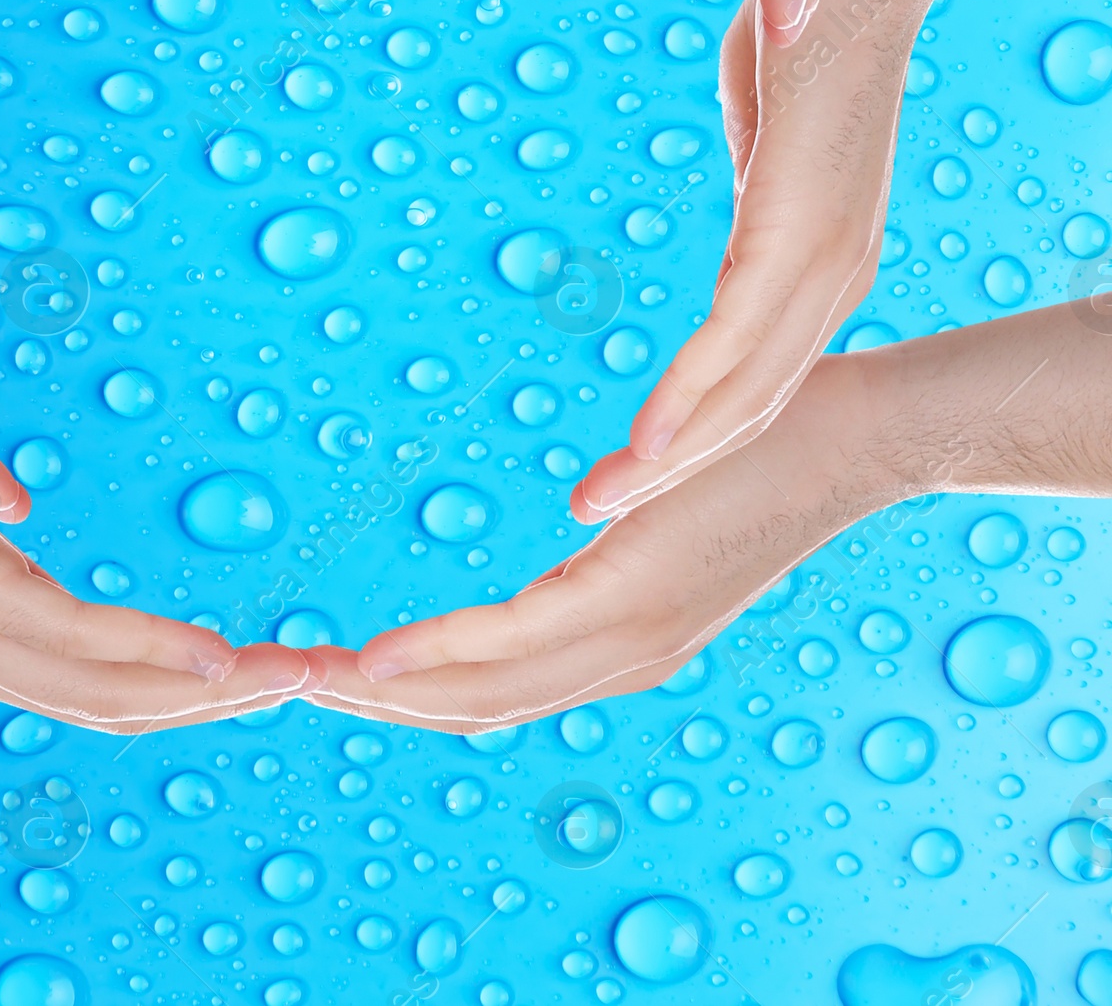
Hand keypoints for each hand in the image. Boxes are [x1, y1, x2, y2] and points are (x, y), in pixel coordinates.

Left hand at [0, 344, 316, 729]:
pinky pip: (79, 644)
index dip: (189, 690)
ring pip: (114, 691)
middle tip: (316, 684)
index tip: (264, 672)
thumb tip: (10, 520)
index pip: (99, 684)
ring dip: (215, 694)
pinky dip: (160, 659)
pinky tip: (220, 660)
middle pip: (123, 705)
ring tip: (298, 678)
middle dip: (225, 706)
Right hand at [312, 350, 884, 729]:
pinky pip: (517, 643)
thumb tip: (587, 518)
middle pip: (475, 708)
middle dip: (377, 705)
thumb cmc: (769, 452)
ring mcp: (632, 631)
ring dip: (389, 693)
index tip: (334, 675)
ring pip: (485, 693)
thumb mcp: (677, 510)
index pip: (498, 687)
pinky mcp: (635, 594)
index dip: (411, 691)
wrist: (858, 439)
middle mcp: (626, 651)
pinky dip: (439, 658)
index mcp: (628, 634)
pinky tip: (378, 657)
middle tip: (288, 687)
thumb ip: (625, 532)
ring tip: (309, 681)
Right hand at [576, 0, 913, 520]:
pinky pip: (736, 339)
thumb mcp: (768, 122)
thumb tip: (746, 179)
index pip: (753, 373)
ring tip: (599, 504)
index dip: (689, 429)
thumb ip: (755, 171)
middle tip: (592, 514)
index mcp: (821, 258)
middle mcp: (832, 278)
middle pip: (749, 408)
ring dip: (668, 459)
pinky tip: (644, 443)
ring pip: (742, 394)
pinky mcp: (795, 231)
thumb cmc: (805, 26)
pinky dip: (687, 400)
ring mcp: (820, 260)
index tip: (625, 467)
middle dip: (669, 474)